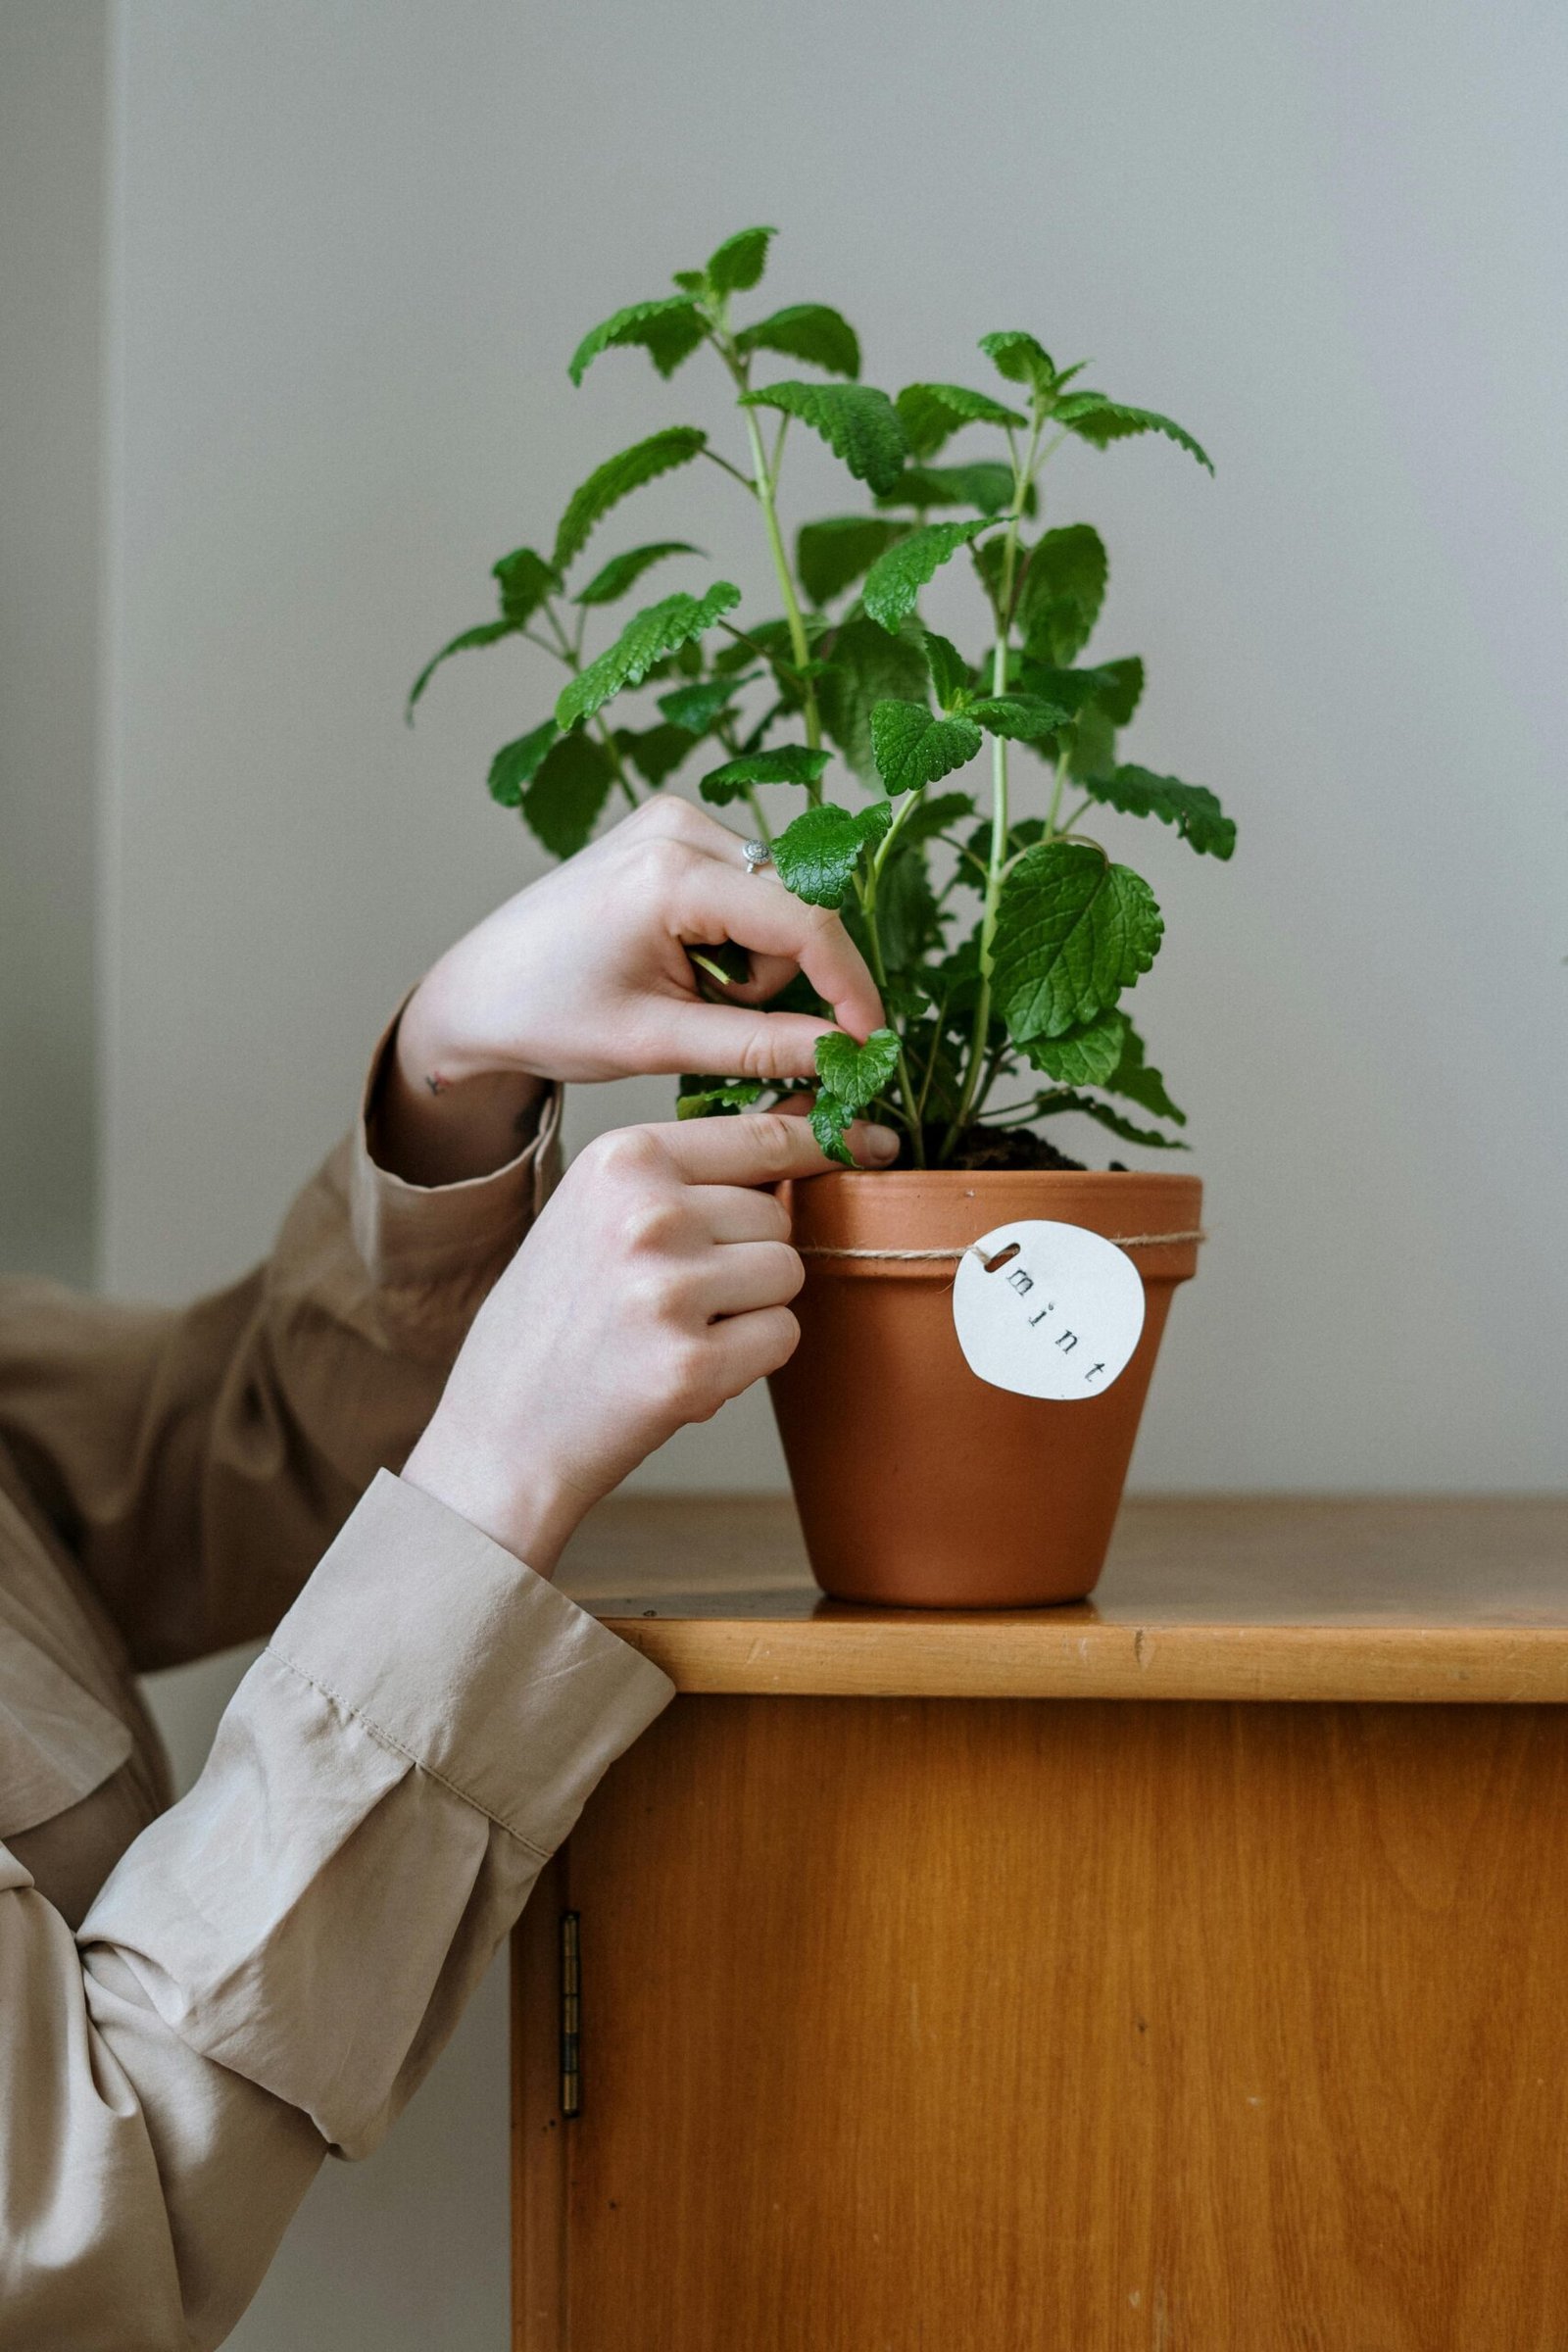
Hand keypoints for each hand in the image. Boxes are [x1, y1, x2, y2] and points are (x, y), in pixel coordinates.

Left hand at [377, 798, 883, 1184]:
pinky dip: (736, 941)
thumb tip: (847, 1054)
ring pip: (778, 903)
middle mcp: (678, 825)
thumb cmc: (549, 1015)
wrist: (480, 990)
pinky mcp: (673, 830)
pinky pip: (750, 890)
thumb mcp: (658, 1043)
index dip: (849, 987)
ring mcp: (675, 820)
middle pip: (796, 909)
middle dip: (780, 980)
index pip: (803, 923)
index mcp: (668, 873)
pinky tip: (683, 964)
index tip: (869, 1043)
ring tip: (687, 995)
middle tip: (715, 1022)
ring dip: (755, 965)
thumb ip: (761, 1047)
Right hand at [401, 1110, 894, 1572]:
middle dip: (751, 1255)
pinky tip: (685, 1366)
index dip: (821, 1145)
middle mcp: (647, 1214)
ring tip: (676, 1328)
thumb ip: (691, 1169)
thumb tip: (807, 1118)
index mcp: (622, 1160)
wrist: (503, 1430)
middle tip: (677, 1293)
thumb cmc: (557, 1316)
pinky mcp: (693, 1366)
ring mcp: (670, 1291)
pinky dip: (751, 1358)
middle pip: (778, 1216)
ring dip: (753, 1306)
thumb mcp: (599, 1210)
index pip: (761, 1137)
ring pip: (788, 1273)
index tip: (869, 1143)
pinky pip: (783, 1337)